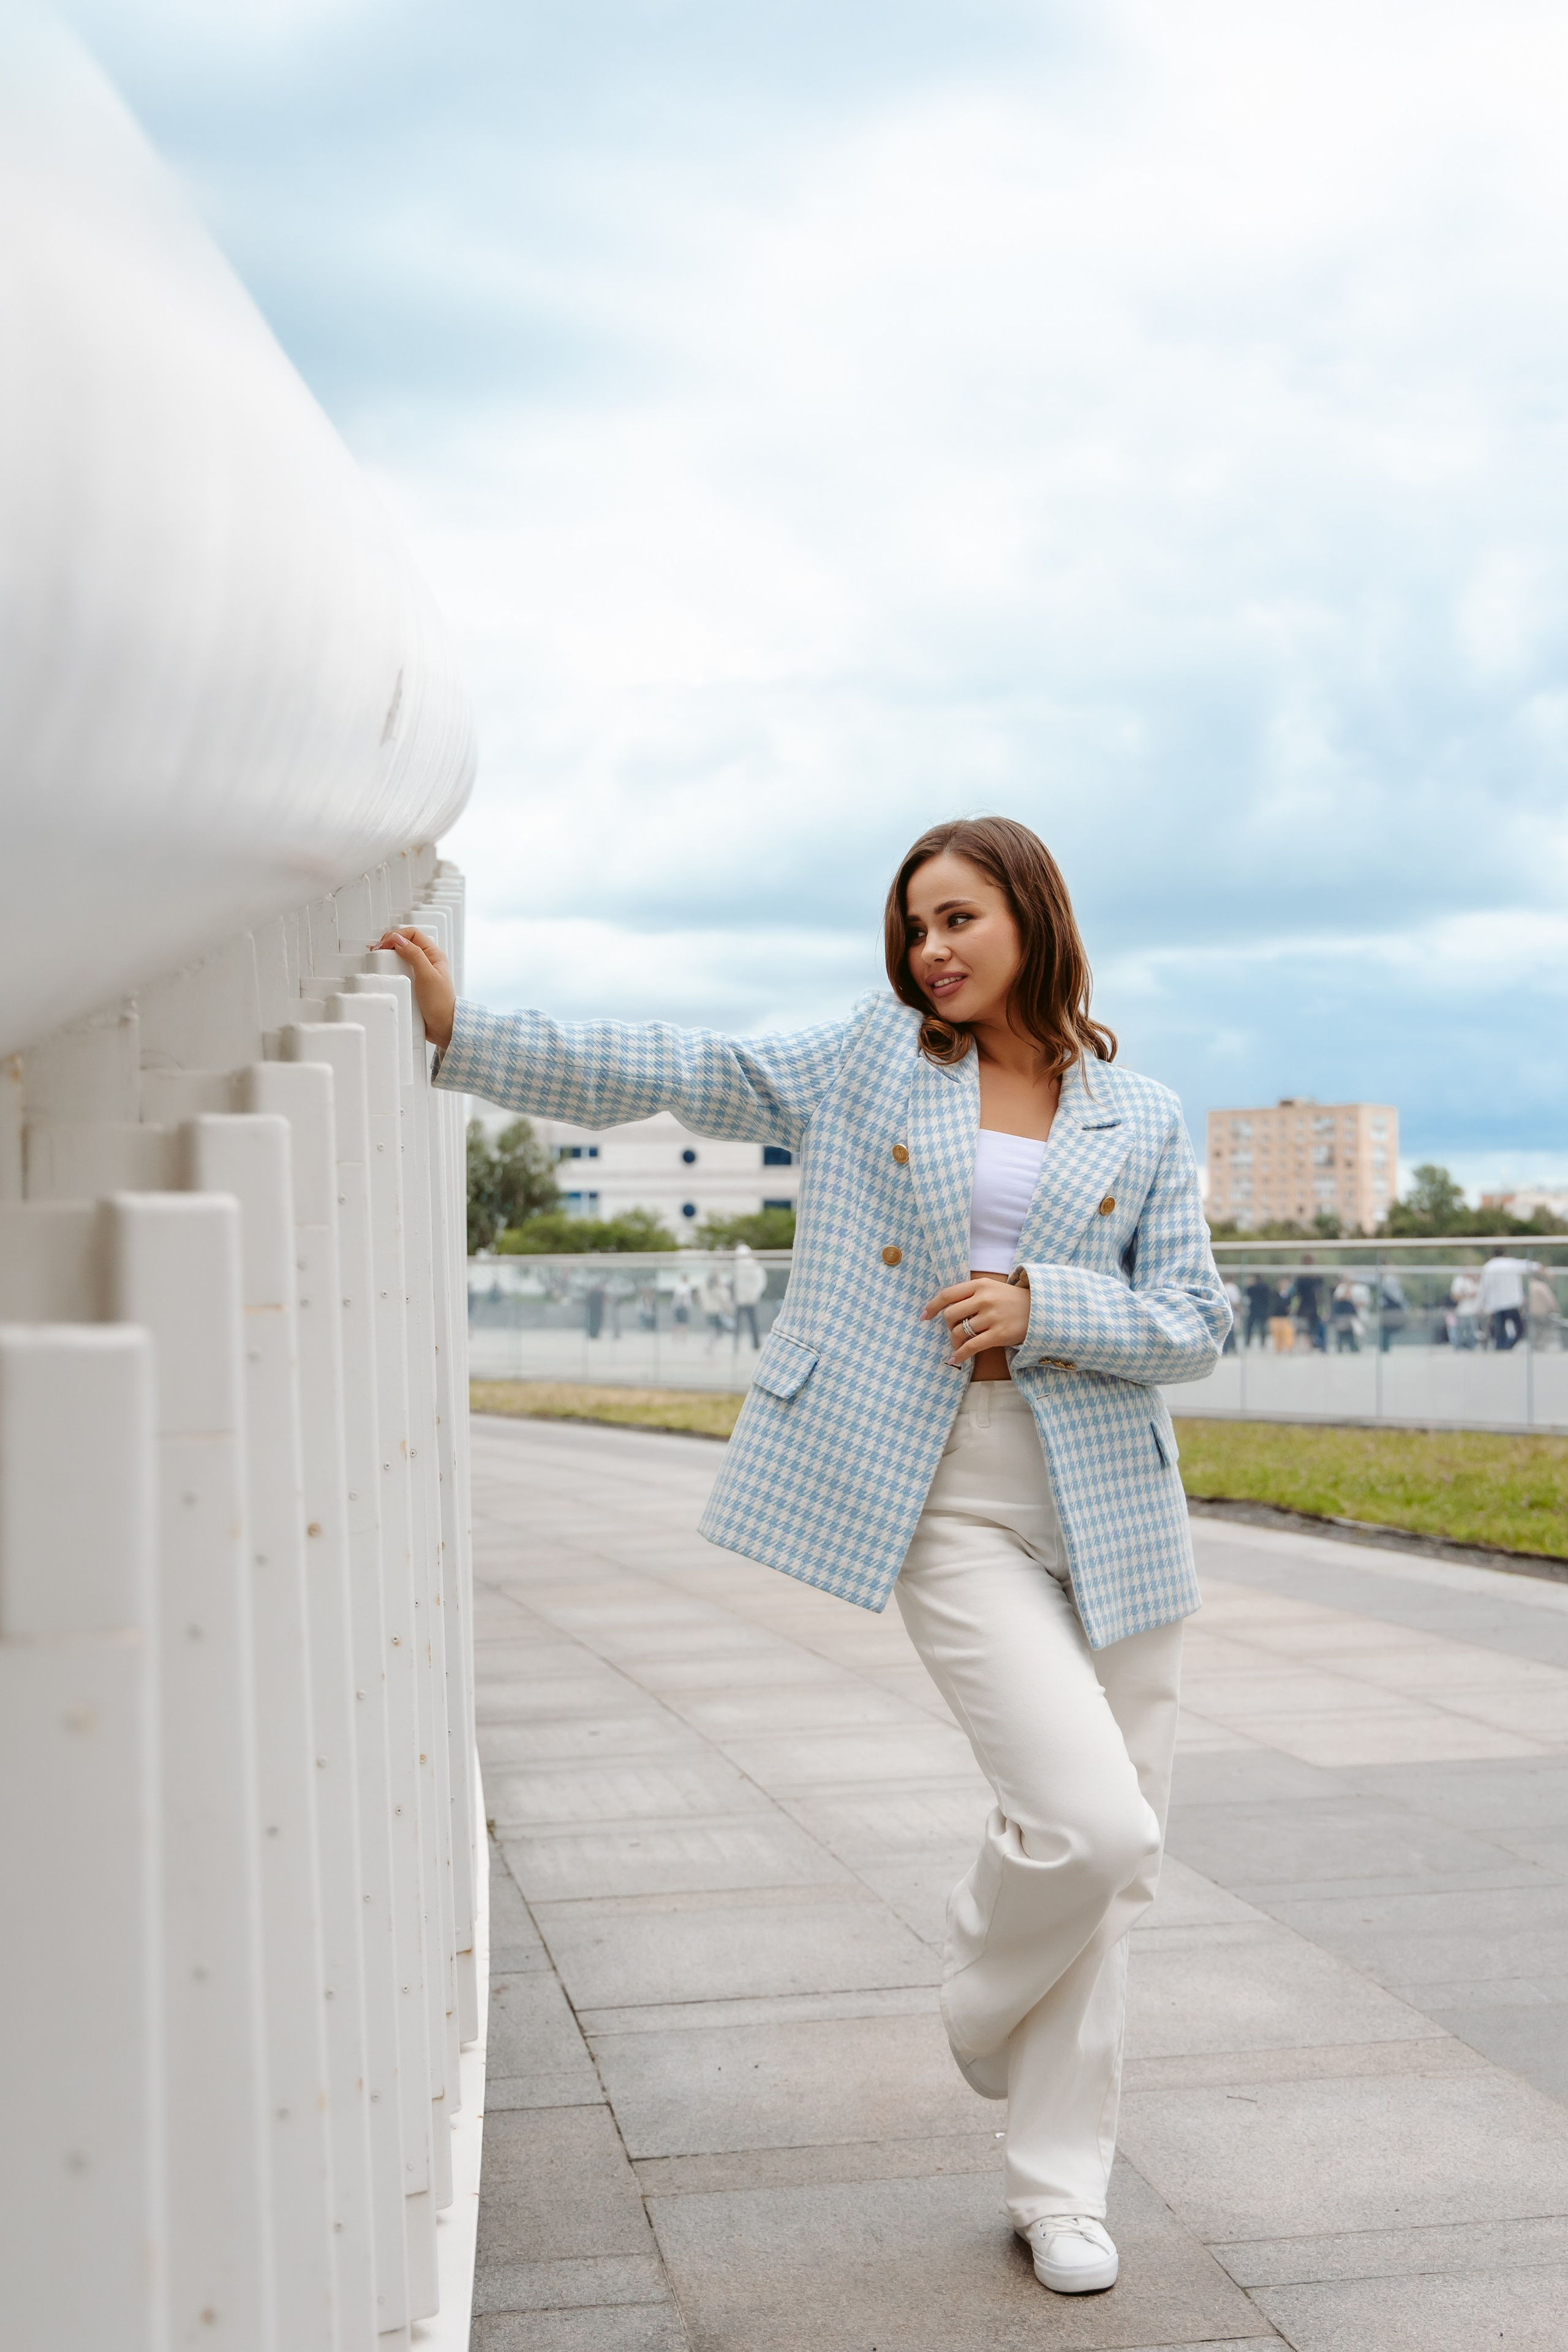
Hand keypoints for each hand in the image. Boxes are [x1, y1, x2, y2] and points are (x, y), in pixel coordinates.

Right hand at [377, 928, 456, 1051]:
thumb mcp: (427, 975)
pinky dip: (389, 967)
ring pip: (400, 956)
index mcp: (434, 955)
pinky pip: (399, 970)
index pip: (413, 934)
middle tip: (376, 950)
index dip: (397, 935)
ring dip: (388, 954)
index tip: (384, 944)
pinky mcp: (413, 983)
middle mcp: (427, 961)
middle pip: (405, 942)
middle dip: (389, 942)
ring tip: (376, 958)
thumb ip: (414, 955)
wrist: (443, 1027)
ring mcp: (419, 972)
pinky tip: (382, 970)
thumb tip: (398, 939)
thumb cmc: (440, 1003)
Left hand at [921, 1274, 1030, 1364]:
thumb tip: (944, 1308)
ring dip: (955, 1341)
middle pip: (950, 1315)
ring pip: (959, 1332)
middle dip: (947, 1326)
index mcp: (980, 1285)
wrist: (1042, 1309)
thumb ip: (970, 1294)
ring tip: (960, 1344)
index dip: (932, 1307)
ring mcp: (992, 1317)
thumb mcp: (991, 1288)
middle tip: (955, 1330)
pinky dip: (960, 1354)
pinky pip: (971, 1347)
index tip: (924, 1317)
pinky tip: (955, 1359)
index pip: (947, 1295)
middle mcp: (984, 1299)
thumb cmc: (1011, 1300)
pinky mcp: (999, 1334)